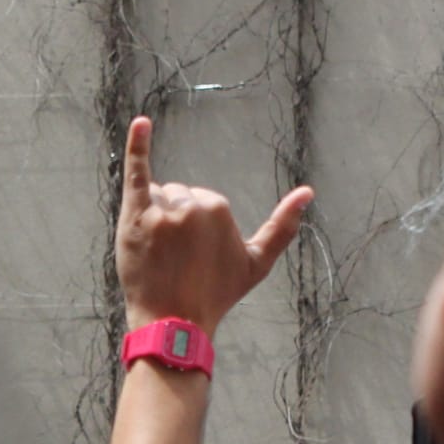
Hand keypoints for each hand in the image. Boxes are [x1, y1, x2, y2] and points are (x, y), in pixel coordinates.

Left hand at [117, 115, 313, 334]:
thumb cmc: (216, 294)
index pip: (201, 200)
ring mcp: (162, 210)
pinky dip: (138, 145)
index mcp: (220, 208)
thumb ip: (282, 226)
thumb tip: (308, 192)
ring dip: (154, 216)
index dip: (195, 229)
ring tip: (157, 252)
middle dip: (174, 220)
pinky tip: (140, 122)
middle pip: (177, 194)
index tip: (194, 256)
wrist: (175, 321)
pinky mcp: (135, 215)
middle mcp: (191, 205)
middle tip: (174, 258)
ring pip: (157, 195)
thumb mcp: (257, 263)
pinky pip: (137, 172)